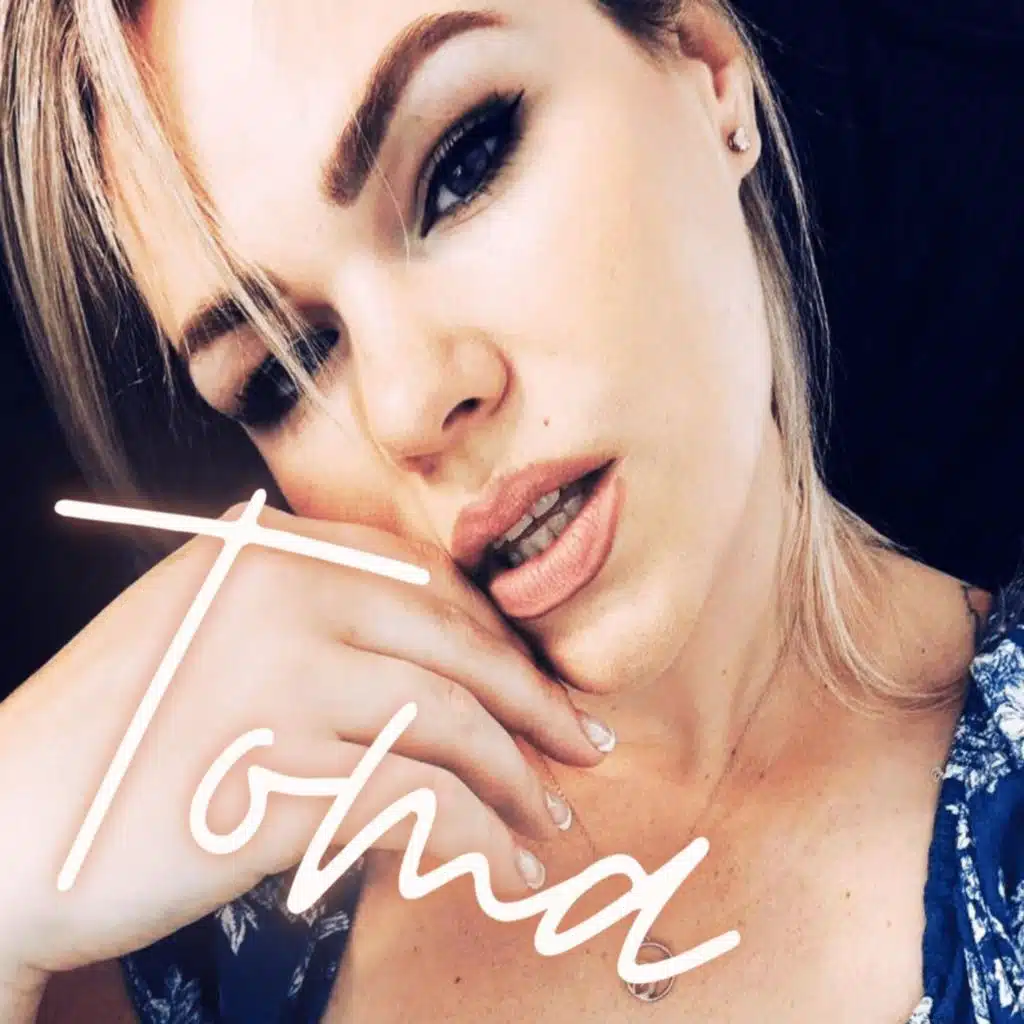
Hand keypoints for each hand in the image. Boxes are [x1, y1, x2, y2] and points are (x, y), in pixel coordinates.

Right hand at [0, 504, 608, 977]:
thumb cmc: (118, 730)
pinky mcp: (273, 777)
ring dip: (518, 780)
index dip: (501, 639)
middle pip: (456, 645)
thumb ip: (312, 615)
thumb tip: (444, 663)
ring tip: (551, 819)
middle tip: (583, 747)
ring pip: (451, 723)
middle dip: (535, 705)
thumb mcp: (208, 628)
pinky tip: (504, 869)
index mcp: (267, 550)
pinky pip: (418, 805)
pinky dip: (479, 840)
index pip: (427, 582)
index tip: (542, 686)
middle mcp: (277, 595)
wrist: (5, 821)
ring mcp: (277, 681)